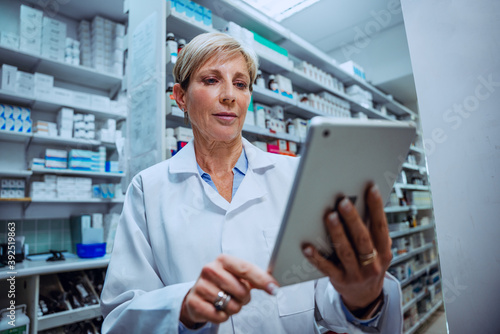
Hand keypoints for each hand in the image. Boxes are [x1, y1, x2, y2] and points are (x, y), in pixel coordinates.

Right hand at [180, 254, 278, 327]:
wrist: (198, 294)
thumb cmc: (221, 283)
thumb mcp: (236, 276)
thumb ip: (254, 278)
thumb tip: (273, 284)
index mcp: (223, 260)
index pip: (246, 269)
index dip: (262, 279)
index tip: (274, 288)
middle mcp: (210, 270)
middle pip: (241, 290)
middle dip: (243, 298)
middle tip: (236, 296)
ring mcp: (200, 286)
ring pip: (231, 305)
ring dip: (233, 308)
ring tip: (225, 301)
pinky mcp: (194, 302)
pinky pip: (220, 316)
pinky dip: (222, 316)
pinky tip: (216, 308)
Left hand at [302, 184, 391, 316]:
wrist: (365, 296)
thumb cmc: (369, 265)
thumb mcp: (379, 251)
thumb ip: (373, 231)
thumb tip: (363, 203)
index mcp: (383, 251)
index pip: (380, 226)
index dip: (377, 207)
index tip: (371, 189)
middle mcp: (372, 263)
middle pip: (362, 238)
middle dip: (352, 219)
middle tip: (343, 202)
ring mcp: (356, 273)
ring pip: (345, 251)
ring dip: (336, 233)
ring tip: (329, 216)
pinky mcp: (340, 280)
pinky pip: (326, 268)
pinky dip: (316, 257)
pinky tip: (308, 247)